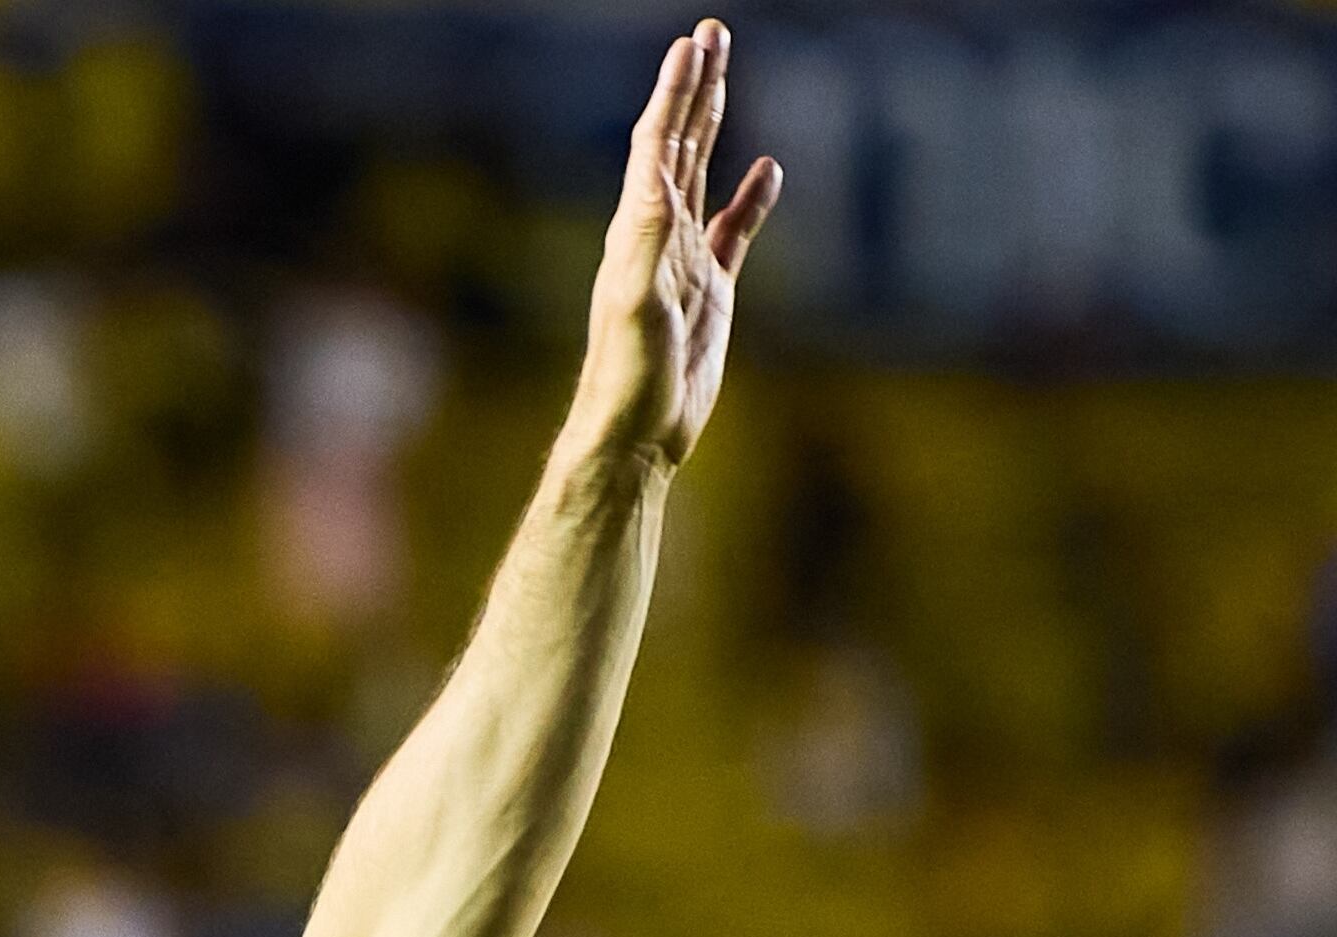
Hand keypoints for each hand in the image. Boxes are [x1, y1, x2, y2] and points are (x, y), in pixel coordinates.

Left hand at [567, 19, 781, 472]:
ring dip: (713, 122)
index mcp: (636, 231)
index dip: (674, 93)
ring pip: (703, 173)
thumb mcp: (636, 307)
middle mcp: (656, 235)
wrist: (636, 435)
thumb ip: (646, 245)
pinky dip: (753, 197)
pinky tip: (768, 168)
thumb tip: (657, 182)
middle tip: (712, 33)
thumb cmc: (628, 379)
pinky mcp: (712, 290)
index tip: (693, 44)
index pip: (655, 145)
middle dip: (695, 87)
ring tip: (725, 74)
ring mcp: (685, 259)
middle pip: (678, 142)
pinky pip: (736, 229)